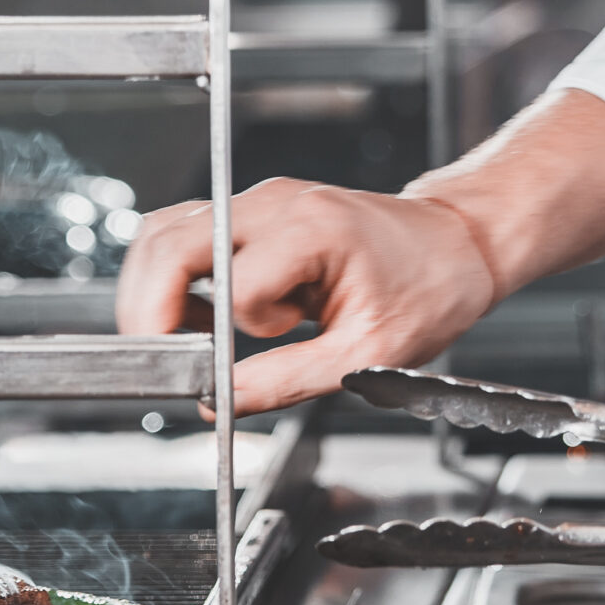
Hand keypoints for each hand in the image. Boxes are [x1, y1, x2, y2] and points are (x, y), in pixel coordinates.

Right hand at [115, 179, 497, 414]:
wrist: (456, 244)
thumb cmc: (429, 288)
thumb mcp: (369, 353)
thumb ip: (288, 380)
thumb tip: (222, 401)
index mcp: (311, 230)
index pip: (232, 286)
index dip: (228, 336)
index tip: (232, 369)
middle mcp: (275, 203)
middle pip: (167, 242)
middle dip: (149, 309)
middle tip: (160, 360)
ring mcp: (260, 202)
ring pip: (165, 234)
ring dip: (158, 292)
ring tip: (184, 341)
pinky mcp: (254, 214)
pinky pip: (188, 238)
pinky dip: (178, 282)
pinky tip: (205, 321)